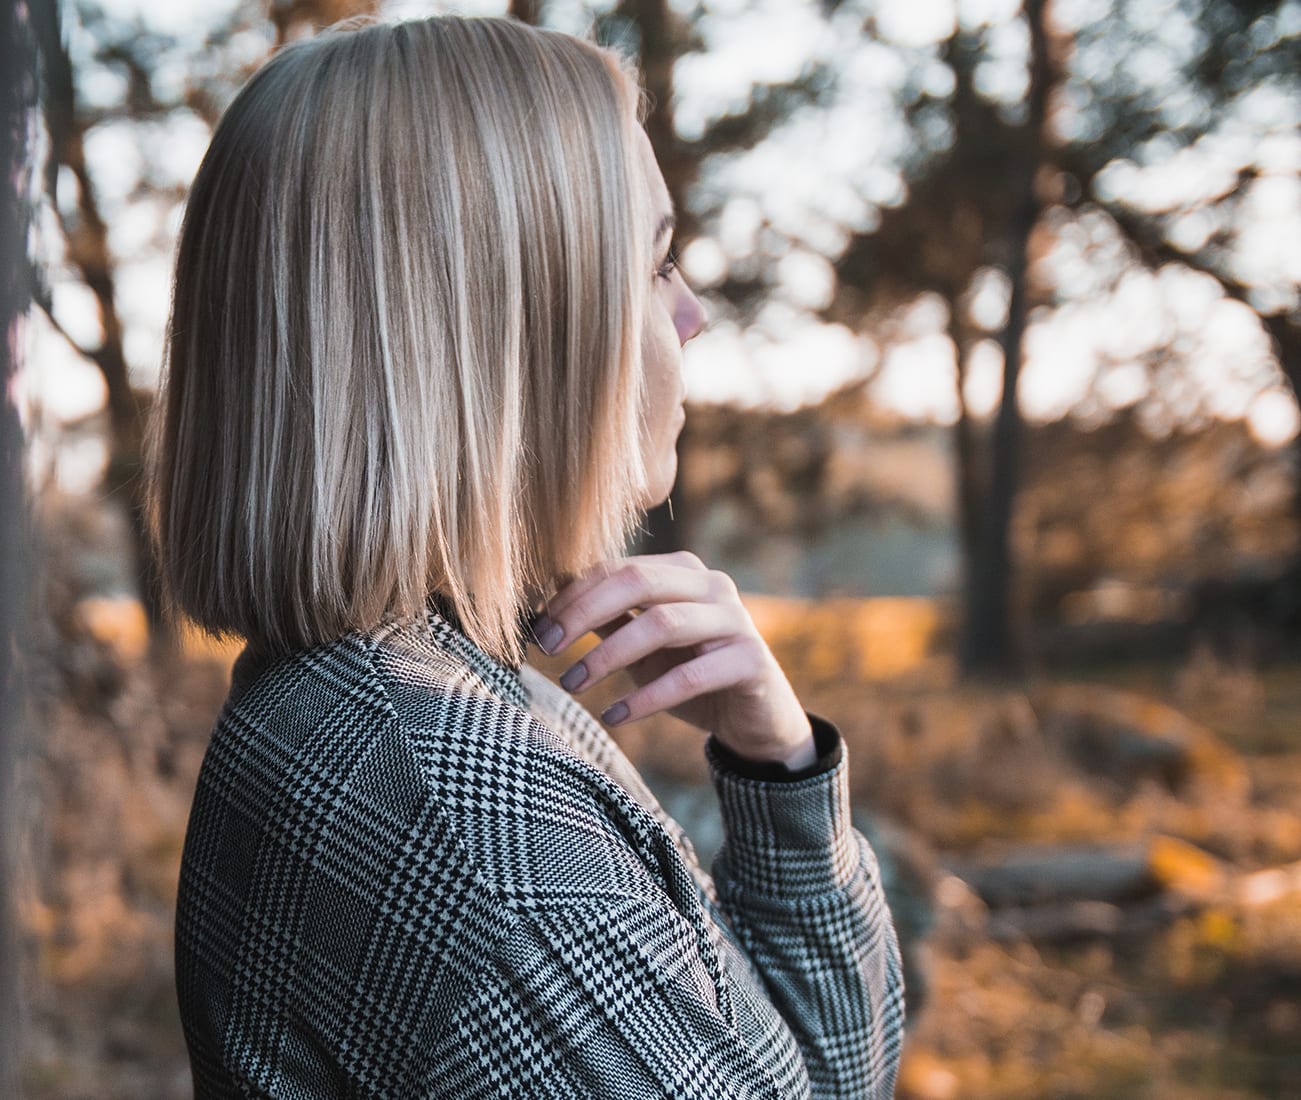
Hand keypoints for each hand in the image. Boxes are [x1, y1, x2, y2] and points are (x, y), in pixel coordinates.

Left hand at [531, 551, 815, 768]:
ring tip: (573, 685)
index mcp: (684, 571)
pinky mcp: (751, 661)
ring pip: (663, 624)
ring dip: (609, 655)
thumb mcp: (641, 649)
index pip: (620, 568)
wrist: (755, 720)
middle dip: (585, 612)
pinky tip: (615, 716)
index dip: (574, 594)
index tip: (537, 626)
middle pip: (639, 581)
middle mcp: (713, 585)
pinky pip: (691, 676)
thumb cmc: (690, 675)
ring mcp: (736, 620)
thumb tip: (546, 612)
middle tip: (548, 647)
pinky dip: (646, 697)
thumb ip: (607, 623)